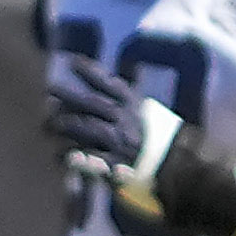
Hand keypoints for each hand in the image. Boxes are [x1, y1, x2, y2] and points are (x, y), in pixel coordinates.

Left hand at [42, 51, 235, 235]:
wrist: (187, 175)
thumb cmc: (169, 146)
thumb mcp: (154, 118)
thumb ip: (134, 104)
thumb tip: (118, 85)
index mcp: (137, 108)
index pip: (112, 84)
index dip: (91, 71)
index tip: (72, 60)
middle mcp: (128, 122)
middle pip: (92, 103)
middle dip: (69, 95)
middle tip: (49, 88)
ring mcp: (121, 143)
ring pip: (86, 128)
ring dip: (65, 124)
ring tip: (48, 125)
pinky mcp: (116, 165)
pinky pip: (87, 159)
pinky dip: (70, 157)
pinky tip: (58, 156)